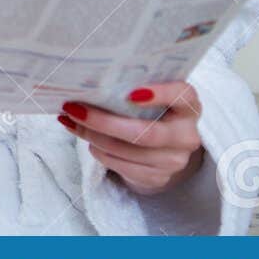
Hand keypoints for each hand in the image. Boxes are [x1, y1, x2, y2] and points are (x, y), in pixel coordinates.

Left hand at [57, 82, 205, 195]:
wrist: (162, 150)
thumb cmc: (148, 112)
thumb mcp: (149, 97)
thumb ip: (131, 87)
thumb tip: (86, 81)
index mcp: (188, 107)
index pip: (182, 96)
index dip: (160, 94)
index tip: (130, 93)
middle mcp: (186, 135)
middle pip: (145, 132)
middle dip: (103, 121)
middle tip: (73, 108)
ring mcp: (174, 161)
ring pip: (127, 150)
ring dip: (92, 136)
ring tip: (71, 120)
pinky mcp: (158, 178)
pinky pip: (121, 166)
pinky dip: (98, 151)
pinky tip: (86, 139)